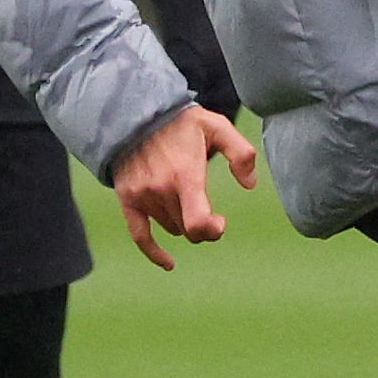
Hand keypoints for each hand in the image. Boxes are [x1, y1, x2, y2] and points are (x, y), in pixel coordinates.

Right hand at [110, 103, 259, 268]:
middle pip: (188, 229)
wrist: (135, 113)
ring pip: (171, 228)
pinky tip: (170, 263)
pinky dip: (154, 252)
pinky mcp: (128, 199)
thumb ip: (241, 153)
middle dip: (203, 225)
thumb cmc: (181, 122)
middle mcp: (161, 189)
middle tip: (210, 212)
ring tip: (187, 201)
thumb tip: (250, 185)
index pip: (198, 222)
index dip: (213, 230)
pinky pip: (139, 235)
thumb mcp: (217, 126)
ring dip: (183, 222)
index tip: (220, 221)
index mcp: (185, 174)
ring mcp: (142, 195)